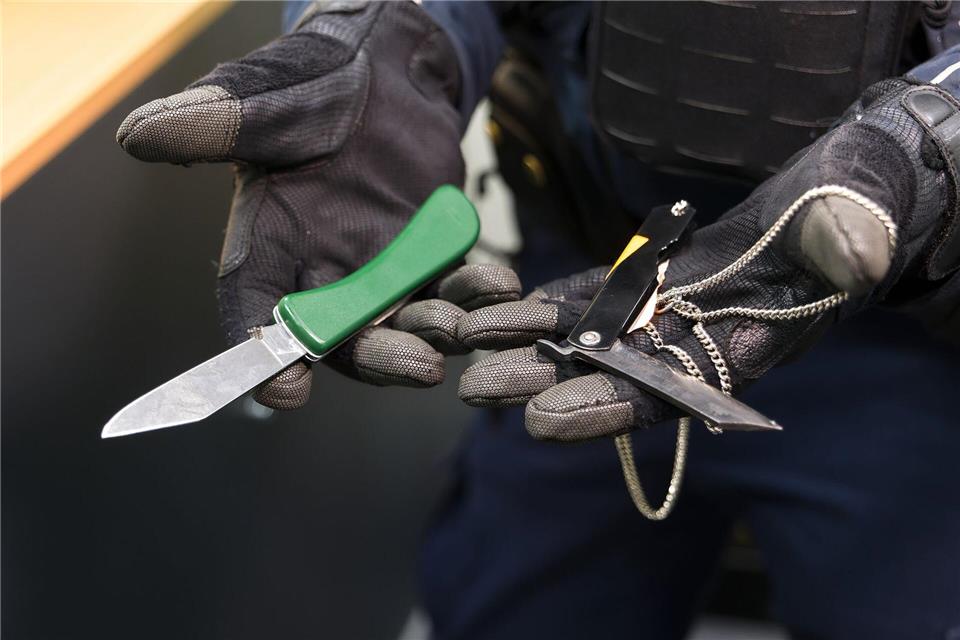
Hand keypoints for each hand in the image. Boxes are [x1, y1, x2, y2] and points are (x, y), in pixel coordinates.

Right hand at [117, 2, 518, 408]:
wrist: (384, 73)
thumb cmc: (312, 84)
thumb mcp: (265, 103)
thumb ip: (216, 125)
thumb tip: (139, 136)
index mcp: (271, 244)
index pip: (255, 308)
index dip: (264, 354)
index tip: (285, 391)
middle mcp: (323, 271)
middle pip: (343, 336)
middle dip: (378, 357)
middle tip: (413, 367)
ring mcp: (381, 269)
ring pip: (405, 323)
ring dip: (435, 334)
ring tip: (460, 328)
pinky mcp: (429, 255)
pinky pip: (452, 288)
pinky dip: (476, 294)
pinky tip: (501, 288)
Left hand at [458, 78, 958, 441]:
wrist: (830, 199)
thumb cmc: (851, 214)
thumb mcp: (858, 226)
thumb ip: (851, 242)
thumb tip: (855, 252)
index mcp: (738, 352)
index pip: (665, 396)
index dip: (604, 409)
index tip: (542, 422)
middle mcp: (688, 344)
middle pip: (604, 374)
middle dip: (540, 383)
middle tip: (474, 389)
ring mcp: (659, 312)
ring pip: (583, 336)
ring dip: (522, 343)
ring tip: (462, 345)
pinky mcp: (639, 278)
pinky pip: (584, 294)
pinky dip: (539, 301)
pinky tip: (491, 303)